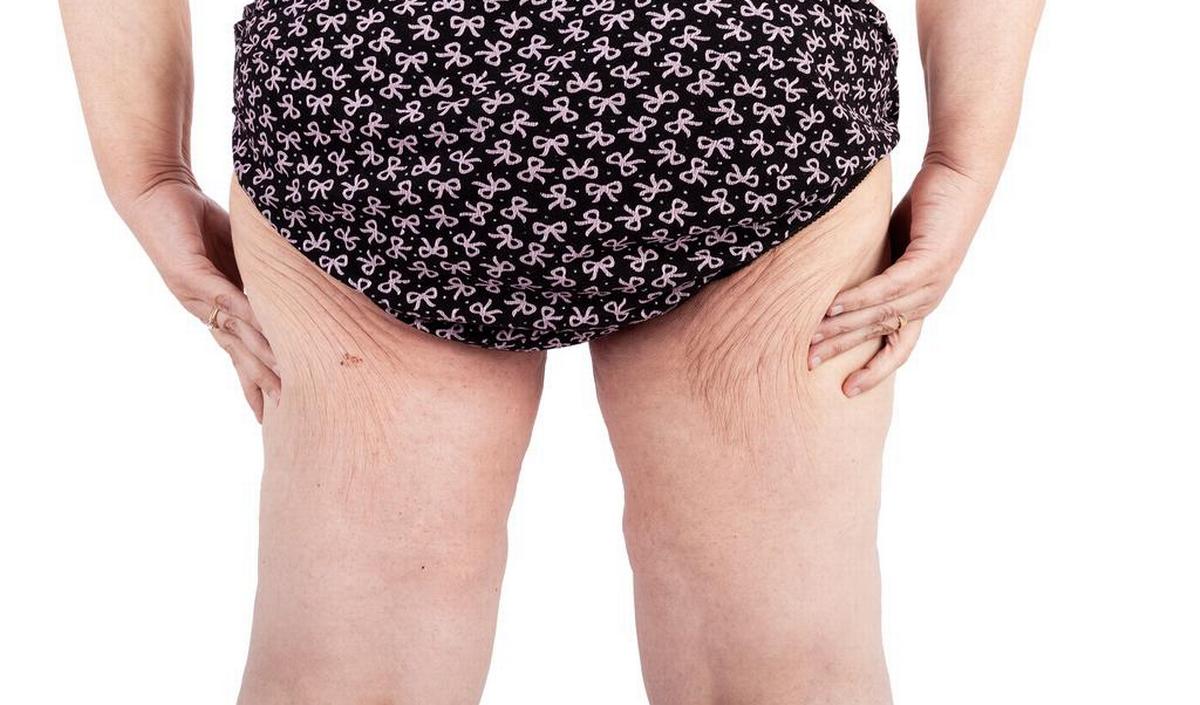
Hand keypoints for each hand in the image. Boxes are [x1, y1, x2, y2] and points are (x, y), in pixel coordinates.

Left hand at [121, 178, 279, 421]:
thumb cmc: (192, 214)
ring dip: (260, 362)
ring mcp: (195, 295)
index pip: (242, 350)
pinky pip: (228, 302)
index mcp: (216, 304)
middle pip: (238, 355)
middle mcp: (204, 307)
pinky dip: (249, 321)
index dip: (258, 379)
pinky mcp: (190, 275)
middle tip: (282, 415)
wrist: (151, 188)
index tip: (275, 408)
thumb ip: (256, 272)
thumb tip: (288, 285)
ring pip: (235, 336)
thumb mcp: (236, 249)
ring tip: (283, 386)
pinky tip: (268, 337)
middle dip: (261, 385)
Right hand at [807, 161, 992, 396]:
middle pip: (881, 335)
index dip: (874, 370)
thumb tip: (838, 285)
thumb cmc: (925, 208)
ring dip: (844, 329)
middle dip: (843, 352)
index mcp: (921, 300)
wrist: (961, 175)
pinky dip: (859, 299)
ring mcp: (932, 282)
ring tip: (812, 338)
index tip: (846, 391)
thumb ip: (874, 271)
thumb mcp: (894, 248)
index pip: (897, 346)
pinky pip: (888, 288)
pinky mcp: (930, 261)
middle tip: (809, 364)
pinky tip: (833, 307)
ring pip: (881, 315)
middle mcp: (929, 298)